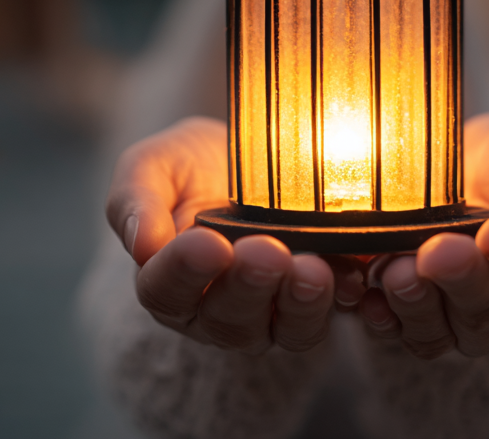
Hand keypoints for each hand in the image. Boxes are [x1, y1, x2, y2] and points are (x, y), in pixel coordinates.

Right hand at [105, 117, 364, 353]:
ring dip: (299, 303)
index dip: (184, 272)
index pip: (164, 289)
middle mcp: (213, 313)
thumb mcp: (152, 166)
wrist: (249, 159)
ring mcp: (267, 317)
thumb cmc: (190, 166)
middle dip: (248, 286)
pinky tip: (354, 274)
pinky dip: (342, 299)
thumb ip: (135, 201)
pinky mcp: (313, 307)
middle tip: (266, 250)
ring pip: (282, 330)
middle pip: (226, 318)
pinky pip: (329, 317)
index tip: (207, 243)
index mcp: (165, 282)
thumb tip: (141, 244)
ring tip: (312, 268)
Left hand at [359, 113, 488, 358]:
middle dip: (463, 282)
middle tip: (440, 249)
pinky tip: (367, 293)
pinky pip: (392, 332)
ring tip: (399, 269)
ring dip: (417, 305)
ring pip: (439, 334)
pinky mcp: (406, 316)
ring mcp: (454, 323)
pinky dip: (378, 316)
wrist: (457, 156)